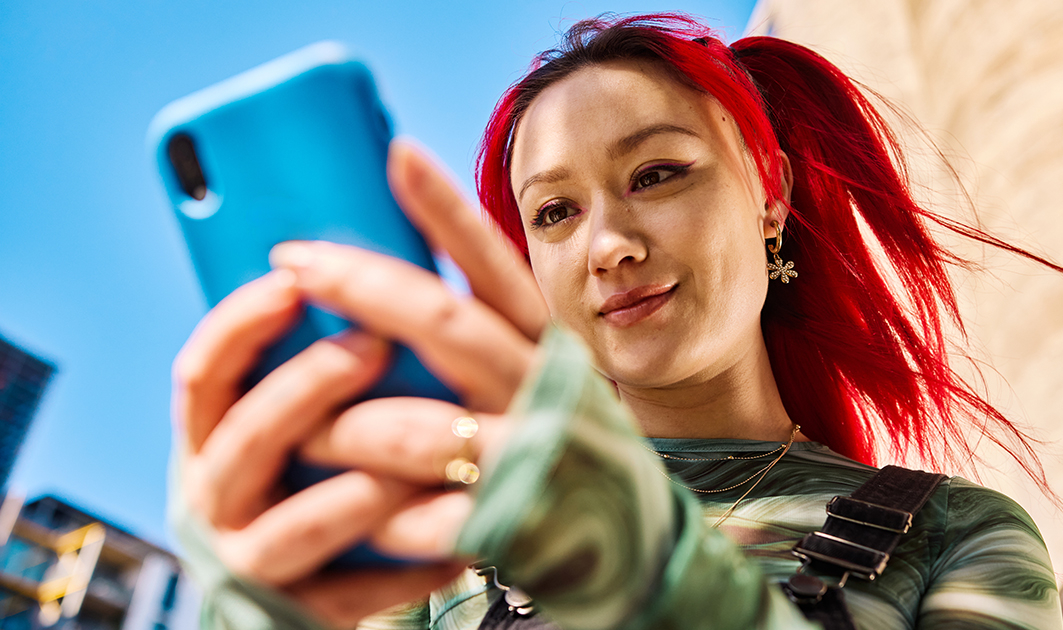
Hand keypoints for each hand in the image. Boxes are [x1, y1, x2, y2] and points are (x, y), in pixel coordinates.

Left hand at [171, 141, 547, 627]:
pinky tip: (352, 512)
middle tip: (293, 259)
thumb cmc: (559, 445)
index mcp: (547, 347)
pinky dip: (372, 515)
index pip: (497, 266)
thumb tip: (379, 285)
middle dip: (360, 286)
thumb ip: (482, 339)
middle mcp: (544, 390)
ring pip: (413, 428)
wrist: (631, 545)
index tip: (397, 151)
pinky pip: (415, 517)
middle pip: (445, 322)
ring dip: (341, 428)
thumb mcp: (538, 379)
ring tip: (294, 429)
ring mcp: (531, 457)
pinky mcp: (510, 525)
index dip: (448, 210)